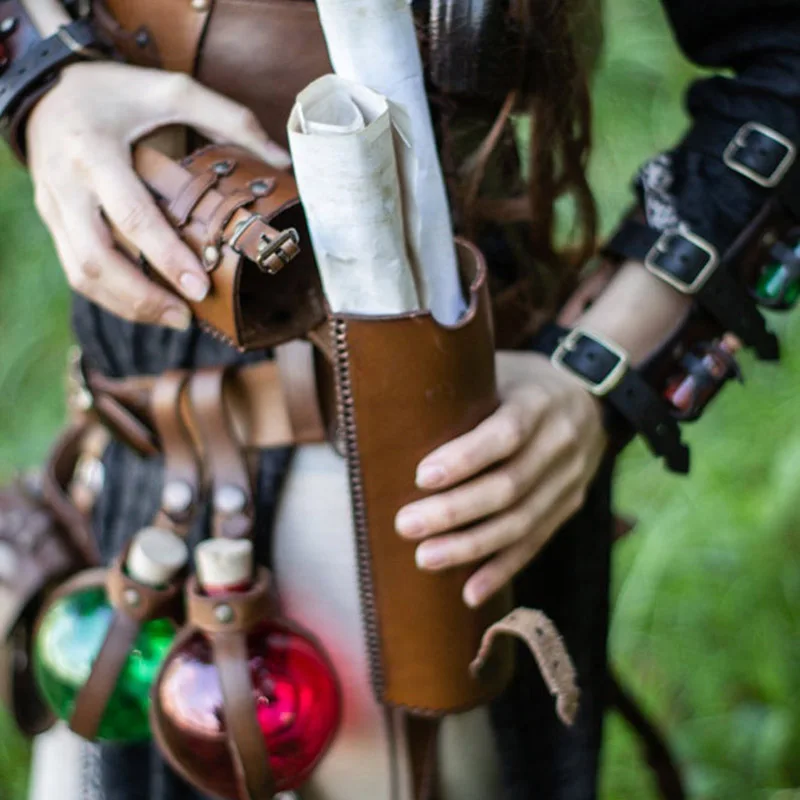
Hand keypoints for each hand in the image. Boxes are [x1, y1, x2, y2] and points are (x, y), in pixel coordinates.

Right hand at [27, 62, 290, 328]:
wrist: (45, 91)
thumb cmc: (114, 92)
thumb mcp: (170, 90)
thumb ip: (228, 119)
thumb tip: (281, 159)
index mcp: (94, 151)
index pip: (131, 215)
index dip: (166, 257)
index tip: (200, 288)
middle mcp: (66, 185)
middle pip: (96, 259)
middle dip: (143, 298)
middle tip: (187, 318)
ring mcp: (54, 209)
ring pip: (83, 274)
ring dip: (128, 305)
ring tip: (175, 319)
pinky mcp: (53, 225)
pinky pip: (77, 271)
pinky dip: (112, 296)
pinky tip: (148, 305)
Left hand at [395, 351, 606, 607]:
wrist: (590, 397)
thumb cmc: (521, 382)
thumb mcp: (498, 369)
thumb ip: (459, 387)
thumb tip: (388, 406)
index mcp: (540, 402)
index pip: (506, 434)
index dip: (466, 458)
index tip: (421, 476)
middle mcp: (560, 443)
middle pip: (509, 486)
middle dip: (455, 511)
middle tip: (406, 524)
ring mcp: (570, 480)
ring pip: (522, 522)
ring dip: (472, 546)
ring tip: (425, 558)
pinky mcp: (568, 506)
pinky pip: (536, 543)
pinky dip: (502, 570)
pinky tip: (471, 593)